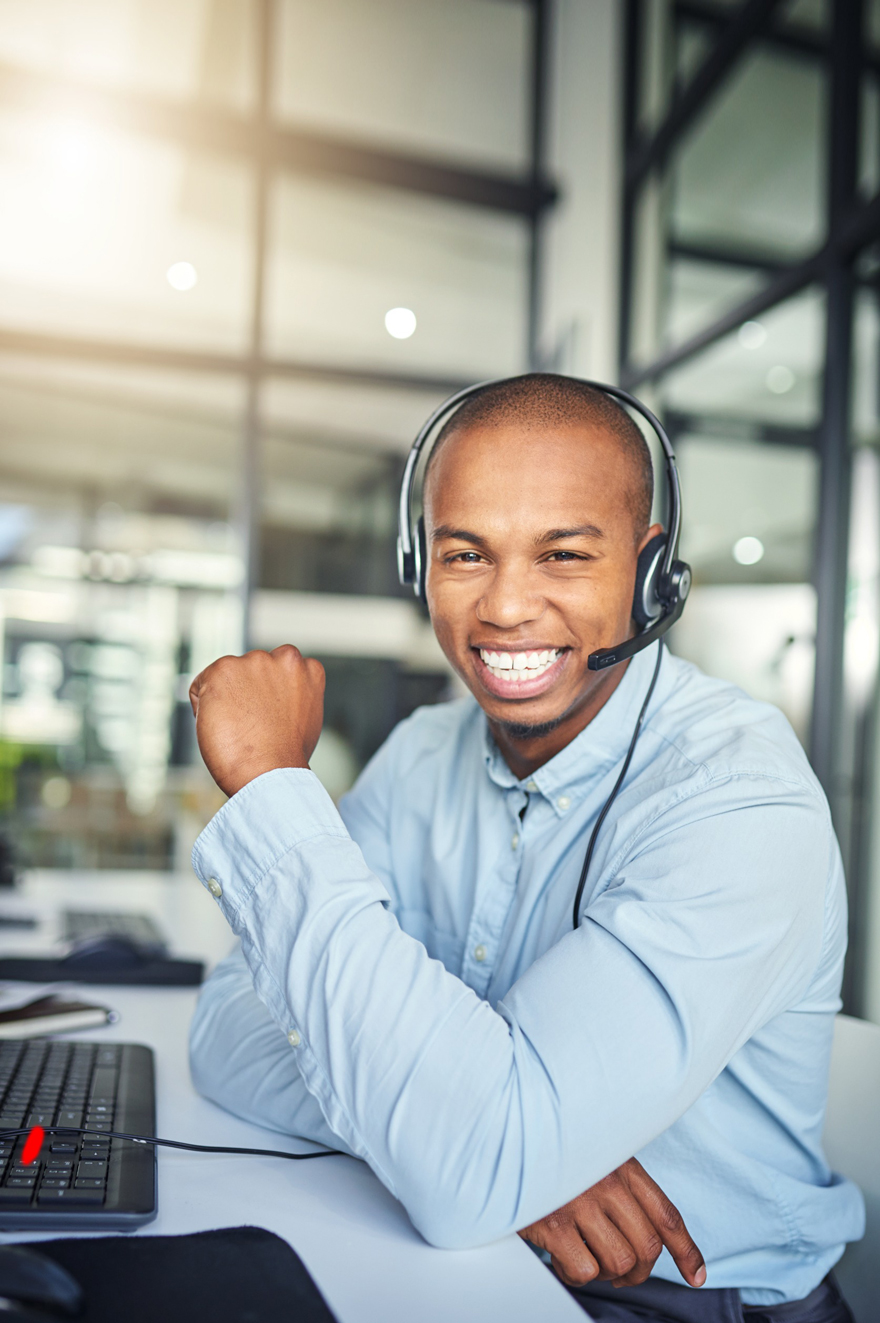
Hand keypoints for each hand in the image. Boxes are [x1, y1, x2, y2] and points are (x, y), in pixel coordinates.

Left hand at [189, 645, 324, 797]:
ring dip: (224, 699)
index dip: (267, 697)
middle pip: (251, 670)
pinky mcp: (222, 670)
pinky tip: (222, 727)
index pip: (277, 671)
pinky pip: (199, 687)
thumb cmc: (285, 757)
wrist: (269, 773)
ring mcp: (253, 662)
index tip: (266, 717)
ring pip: (225, 678)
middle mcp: (284, 657)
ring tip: (238, 729)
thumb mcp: (304, 718)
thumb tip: (274, 698)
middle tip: (251, 726)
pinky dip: (202, 709)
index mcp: (307, 668)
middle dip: (246, 693)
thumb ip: (292, 696)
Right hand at [518, 1157, 704, 1290]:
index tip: (696, 1275)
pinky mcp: (554, 1223)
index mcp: (622, 1164)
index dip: (687, 1250)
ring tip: (586, 1258)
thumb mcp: (594, 1158)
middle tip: (620, 1272)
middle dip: (639, 1272)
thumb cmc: (551, 1152)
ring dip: (607, 1273)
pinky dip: (576, 1274)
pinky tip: (562, 1257)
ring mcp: (581, 1202)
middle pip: (648, 1247)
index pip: (666, 1214)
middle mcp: (607, 1182)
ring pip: (621, 1262)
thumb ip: (621, 1188)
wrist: (505, 1139)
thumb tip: (649, 1239)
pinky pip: (586, 1270)